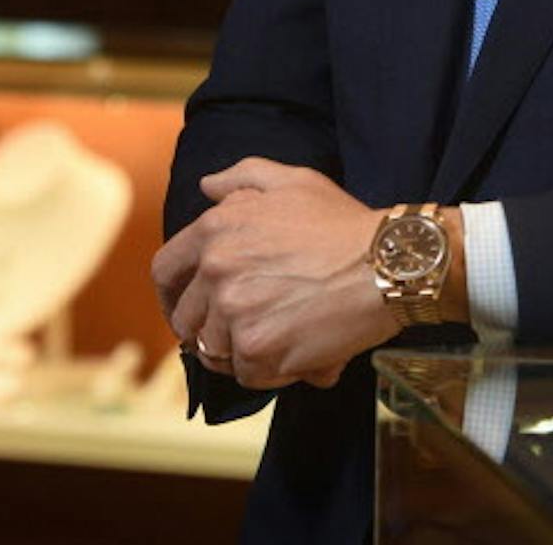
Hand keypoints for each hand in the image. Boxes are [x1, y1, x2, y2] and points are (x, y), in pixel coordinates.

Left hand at [149, 159, 396, 389]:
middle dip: (212, 329)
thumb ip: (243, 178)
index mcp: (216, 229)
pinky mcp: (256, 348)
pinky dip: (271, 371)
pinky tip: (301, 354)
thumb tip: (205, 186)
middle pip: (187, 320)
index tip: (188, 310)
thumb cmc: (344, 224)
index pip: (165, 271)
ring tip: (282, 340)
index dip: (172, 296)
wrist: (387, 264)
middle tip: (246, 331)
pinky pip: (247, 374)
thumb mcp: (294, 182)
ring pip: (215, 351)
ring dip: (243, 352)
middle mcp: (216, 269)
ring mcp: (233, 310)